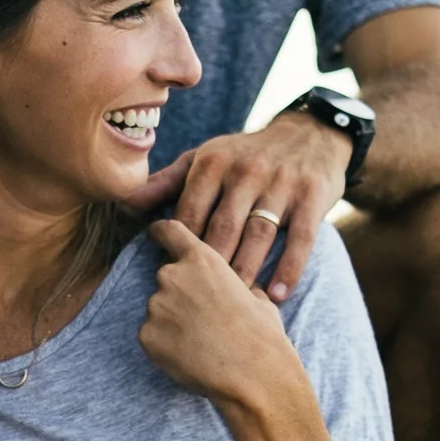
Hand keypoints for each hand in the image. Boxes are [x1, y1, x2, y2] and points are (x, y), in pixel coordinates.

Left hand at [124, 113, 351, 301]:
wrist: (310, 135)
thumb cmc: (244, 155)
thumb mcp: (205, 159)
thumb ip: (166, 183)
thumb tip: (126, 204)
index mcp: (213, 163)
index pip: (190, 212)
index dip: (179, 249)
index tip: (172, 280)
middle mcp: (245, 171)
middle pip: (223, 228)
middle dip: (210, 268)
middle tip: (200, 305)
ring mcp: (281, 184)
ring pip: (259, 235)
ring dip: (247, 272)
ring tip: (236, 304)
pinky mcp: (313, 198)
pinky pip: (300, 239)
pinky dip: (288, 269)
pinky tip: (276, 295)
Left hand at [136, 219, 312, 418]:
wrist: (254, 375)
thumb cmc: (262, 336)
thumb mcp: (257, 297)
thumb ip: (236, 285)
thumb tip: (238, 289)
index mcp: (202, 259)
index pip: (169, 231)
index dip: (160, 232)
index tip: (154, 234)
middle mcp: (173, 276)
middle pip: (165, 277)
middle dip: (178, 294)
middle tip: (201, 319)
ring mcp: (156, 306)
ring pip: (158, 309)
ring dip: (172, 321)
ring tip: (200, 343)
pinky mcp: (146, 335)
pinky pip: (151, 336)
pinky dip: (164, 345)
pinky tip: (189, 357)